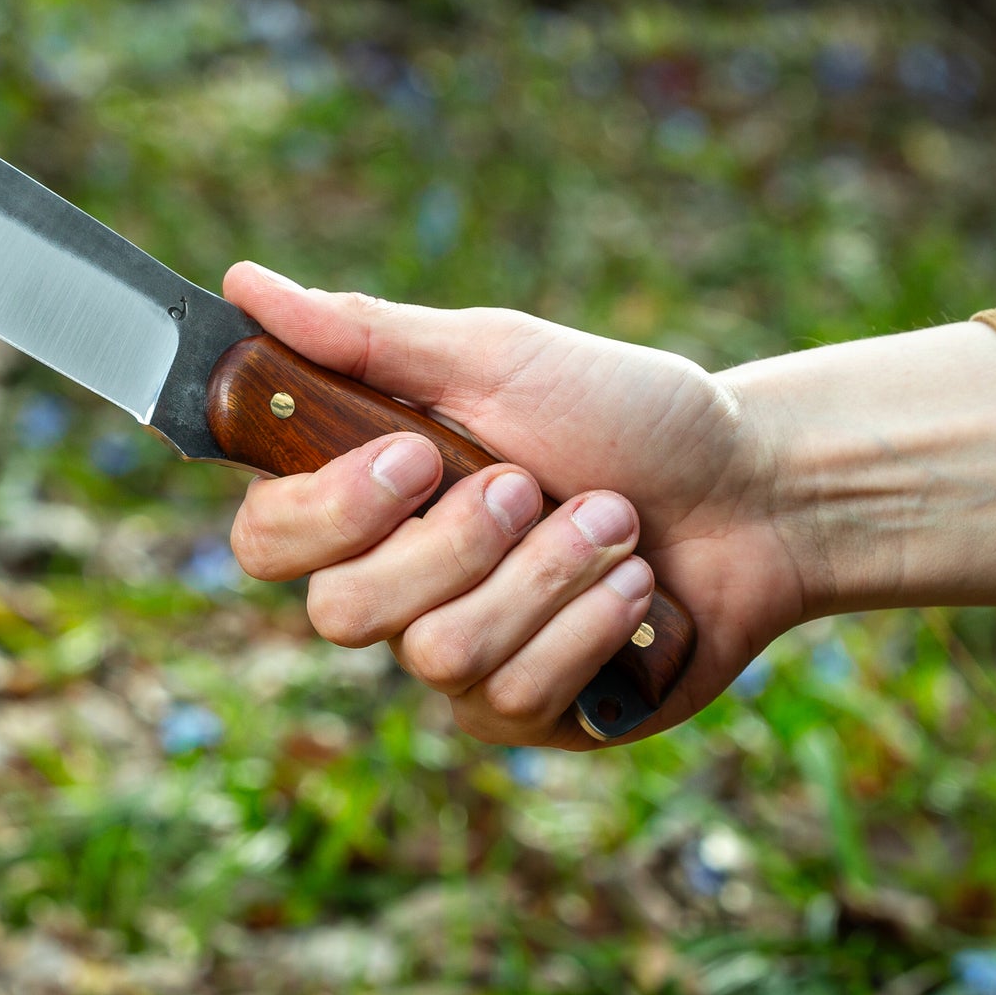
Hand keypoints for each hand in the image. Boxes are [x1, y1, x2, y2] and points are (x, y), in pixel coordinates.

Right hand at [221, 263, 809, 749]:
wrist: (753, 492)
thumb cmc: (625, 412)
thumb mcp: (498, 356)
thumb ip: (369, 337)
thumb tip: (242, 281)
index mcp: (374, 498)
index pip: (266, 540)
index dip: (323, 514)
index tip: (413, 456)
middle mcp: (400, 587)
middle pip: (342, 610)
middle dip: (456, 543)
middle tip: (530, 483)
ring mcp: (460, 659)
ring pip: (439, 653)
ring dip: (547, 574)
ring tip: (614, 522)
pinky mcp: (528, 713)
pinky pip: (516, 692)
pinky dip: (590, 624)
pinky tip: (639, 588)